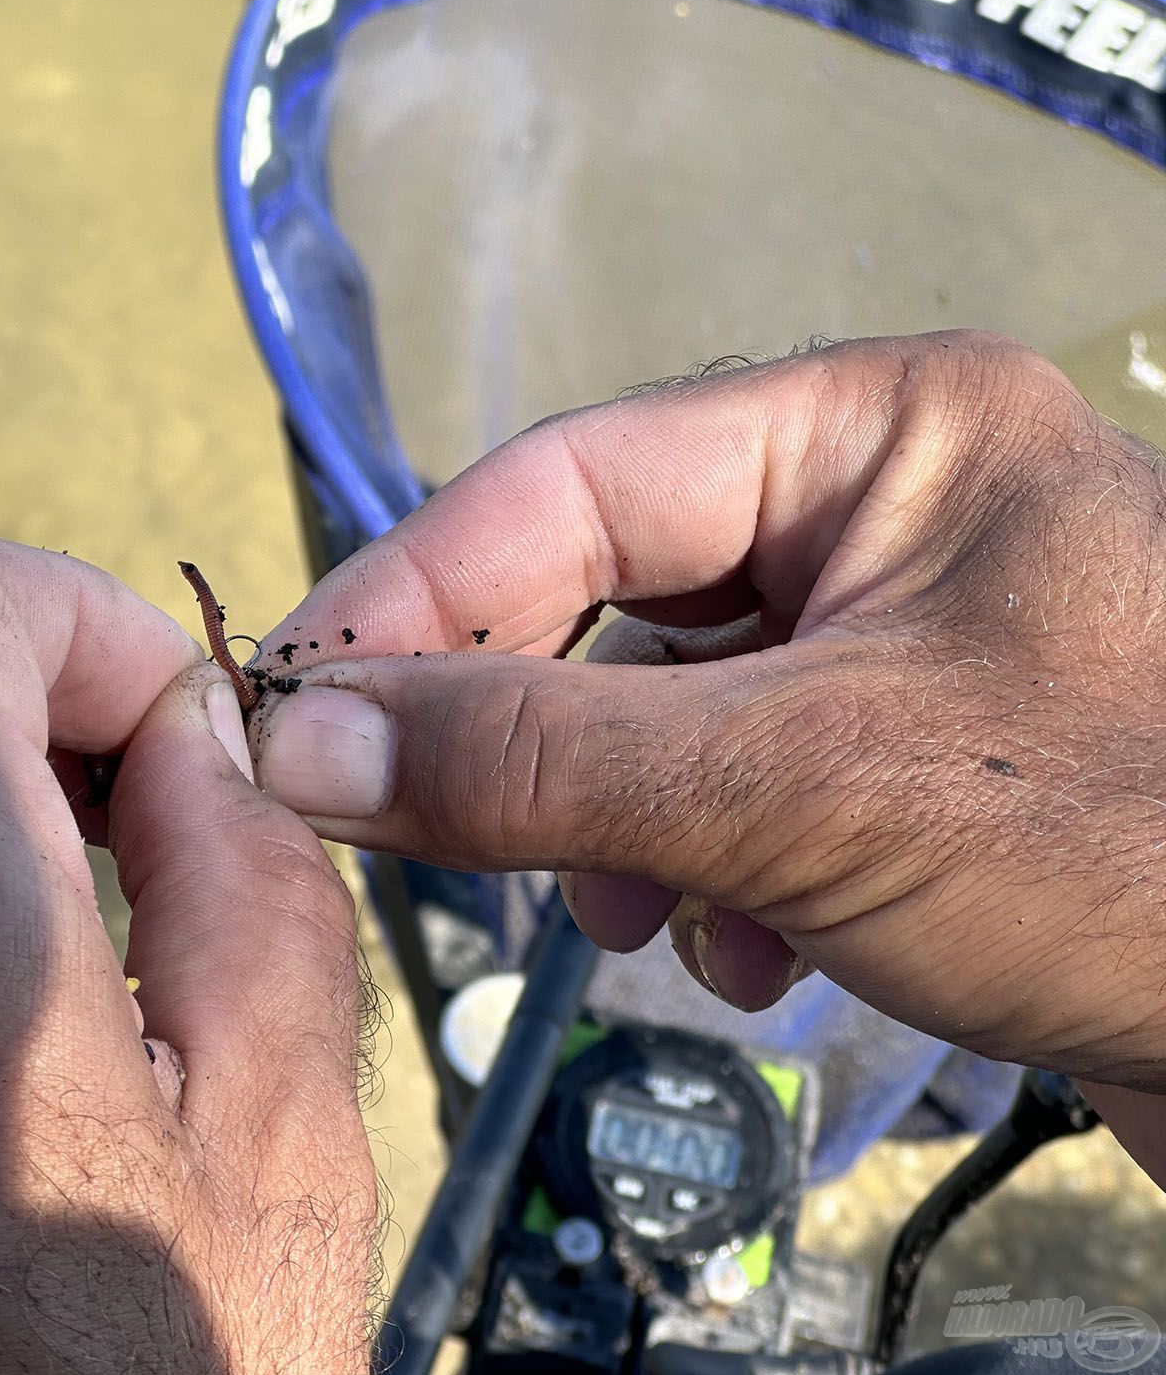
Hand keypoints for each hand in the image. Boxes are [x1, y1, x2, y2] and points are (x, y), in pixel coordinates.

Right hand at [244, 333, 1165, 1092]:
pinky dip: (702, 869)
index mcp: (879, 427)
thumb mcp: (797, 787)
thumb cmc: (1124, 860)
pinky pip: (729, 779)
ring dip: (618, 825)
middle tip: (441, 832)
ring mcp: (898, 629)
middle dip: (534, 737)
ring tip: (650, 922)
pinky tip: (752, 948)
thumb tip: (300, 738)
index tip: (293, 701)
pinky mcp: (904, 749)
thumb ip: (534, 757)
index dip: (415, 596)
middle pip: (608, 595)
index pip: (571, 482)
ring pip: (656, 704)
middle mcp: (885, 502)